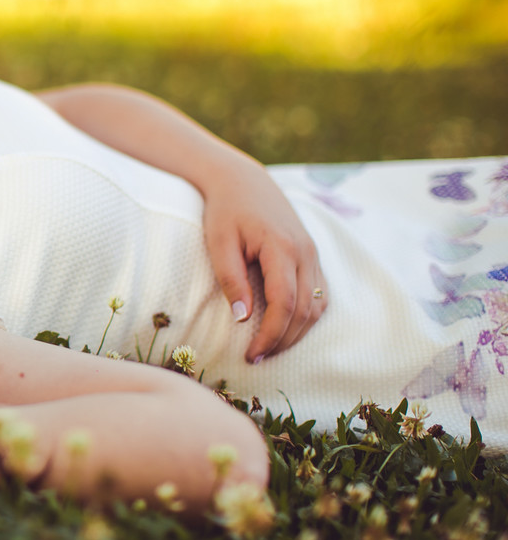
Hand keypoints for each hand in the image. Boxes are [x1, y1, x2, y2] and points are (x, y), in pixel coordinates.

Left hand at [201, 161, 326, 362]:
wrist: (242, 180)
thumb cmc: (225, 210)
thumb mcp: (219, 243)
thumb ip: (232, 279)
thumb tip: (242, 320)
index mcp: (282, 247)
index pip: (285, 303)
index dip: (270, 335)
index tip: (251, 355)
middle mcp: (305, 252)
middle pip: (305, 310)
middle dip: (283, 341)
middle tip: (256, 359)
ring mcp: (313, 253)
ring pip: (317, 306)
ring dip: (296, 333)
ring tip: (268, 349)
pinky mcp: (312, 255)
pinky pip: (319, 294)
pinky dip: (306, 317)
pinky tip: (284, 329)